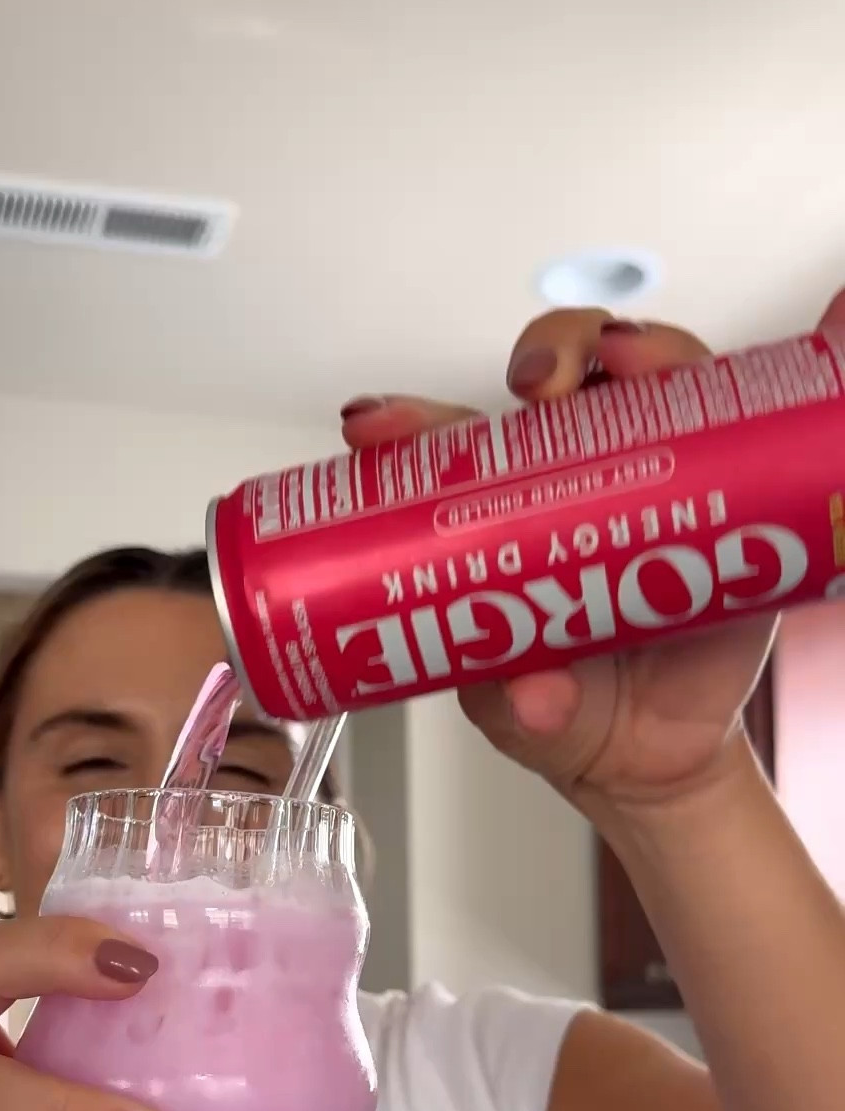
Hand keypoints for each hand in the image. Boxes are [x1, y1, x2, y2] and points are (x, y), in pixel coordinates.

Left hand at [341, 291, 844, 815]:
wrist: (655, 760)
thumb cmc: (569, 715)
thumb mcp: (526, 722)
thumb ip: (521, 712)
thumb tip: (534, 696)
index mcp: (502, 517)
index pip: (452, 447)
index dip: (414, 425)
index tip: (379, 427)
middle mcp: (577, 480)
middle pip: (560, 376)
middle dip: (546, 354)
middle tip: (537, 384)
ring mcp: (654, 477)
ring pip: (647, 378)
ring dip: (638, 350)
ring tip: (629, 366)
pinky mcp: (726, 492)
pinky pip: (730, 423)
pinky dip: (728, 389)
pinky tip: (719, 380)